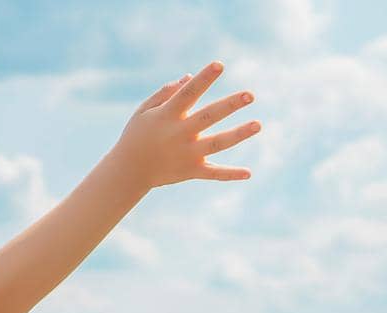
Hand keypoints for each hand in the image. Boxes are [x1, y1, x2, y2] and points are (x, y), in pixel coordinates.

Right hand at [110, 61, 260, 187]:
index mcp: (166, 116)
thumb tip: (190, 77)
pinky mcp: (191, 170)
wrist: (128, 170)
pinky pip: (213, 173)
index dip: (203, 79)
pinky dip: (230, 174)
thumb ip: (165, 93)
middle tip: (250, 95)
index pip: (187, 94)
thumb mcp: (144, 111)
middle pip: (208, 117)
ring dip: (237, 135)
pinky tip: (248, 173)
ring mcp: (186, 154)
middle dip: (229, 106)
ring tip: (258, 125)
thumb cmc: (137, 134)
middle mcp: (178, 134)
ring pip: (216, 144)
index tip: (219, 65)